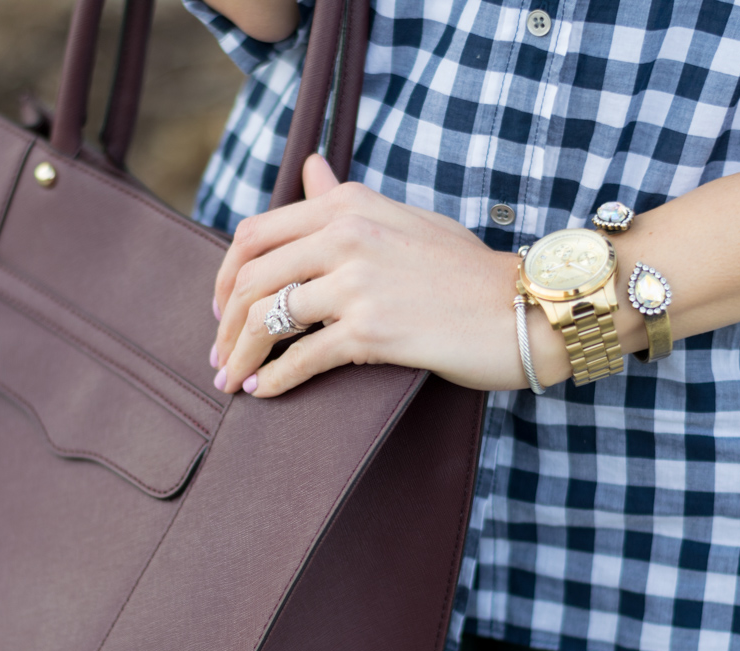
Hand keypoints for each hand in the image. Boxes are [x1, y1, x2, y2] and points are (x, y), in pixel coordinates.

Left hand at [209, 154, 532, 396]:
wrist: (522, 306)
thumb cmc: (465, 268)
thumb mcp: (402, 218)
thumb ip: (346, 198)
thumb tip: (310, 168)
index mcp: (347, 204)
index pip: (255, 234)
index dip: (223, 276)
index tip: (221, 307)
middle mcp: (345, 234)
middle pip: (249, 279)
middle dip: (223, 324)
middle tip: (218, 353)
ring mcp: (357, 281)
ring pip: (266, 319)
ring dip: (238, 356)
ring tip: (230, 379)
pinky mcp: (371, 329)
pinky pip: (301, 357)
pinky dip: (273, 380)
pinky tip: (262, 393)